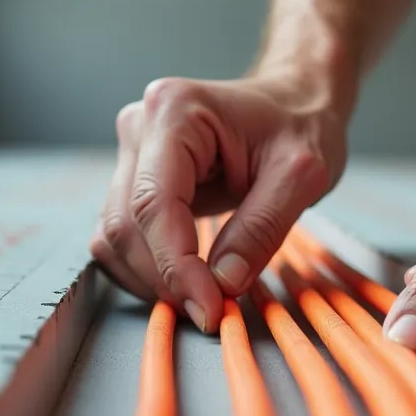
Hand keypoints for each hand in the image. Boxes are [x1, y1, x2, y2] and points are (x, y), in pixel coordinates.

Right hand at [90, 74, 346, 332]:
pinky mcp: (134, 179)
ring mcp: (131, 153)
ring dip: (151, 278)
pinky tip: (186, 281)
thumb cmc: (301, 126)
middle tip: (213, 311)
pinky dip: (147, 268)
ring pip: (113, 236)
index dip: (176, 265)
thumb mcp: (302, 175)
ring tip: (203, 297)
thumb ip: (262, 228)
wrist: (294, 103)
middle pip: (125, 223)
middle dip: (165, 278)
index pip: (155, 203)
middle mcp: (139, 126)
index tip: (210, 309)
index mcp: (174, 110)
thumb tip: (223, 284)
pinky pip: (122, 236)